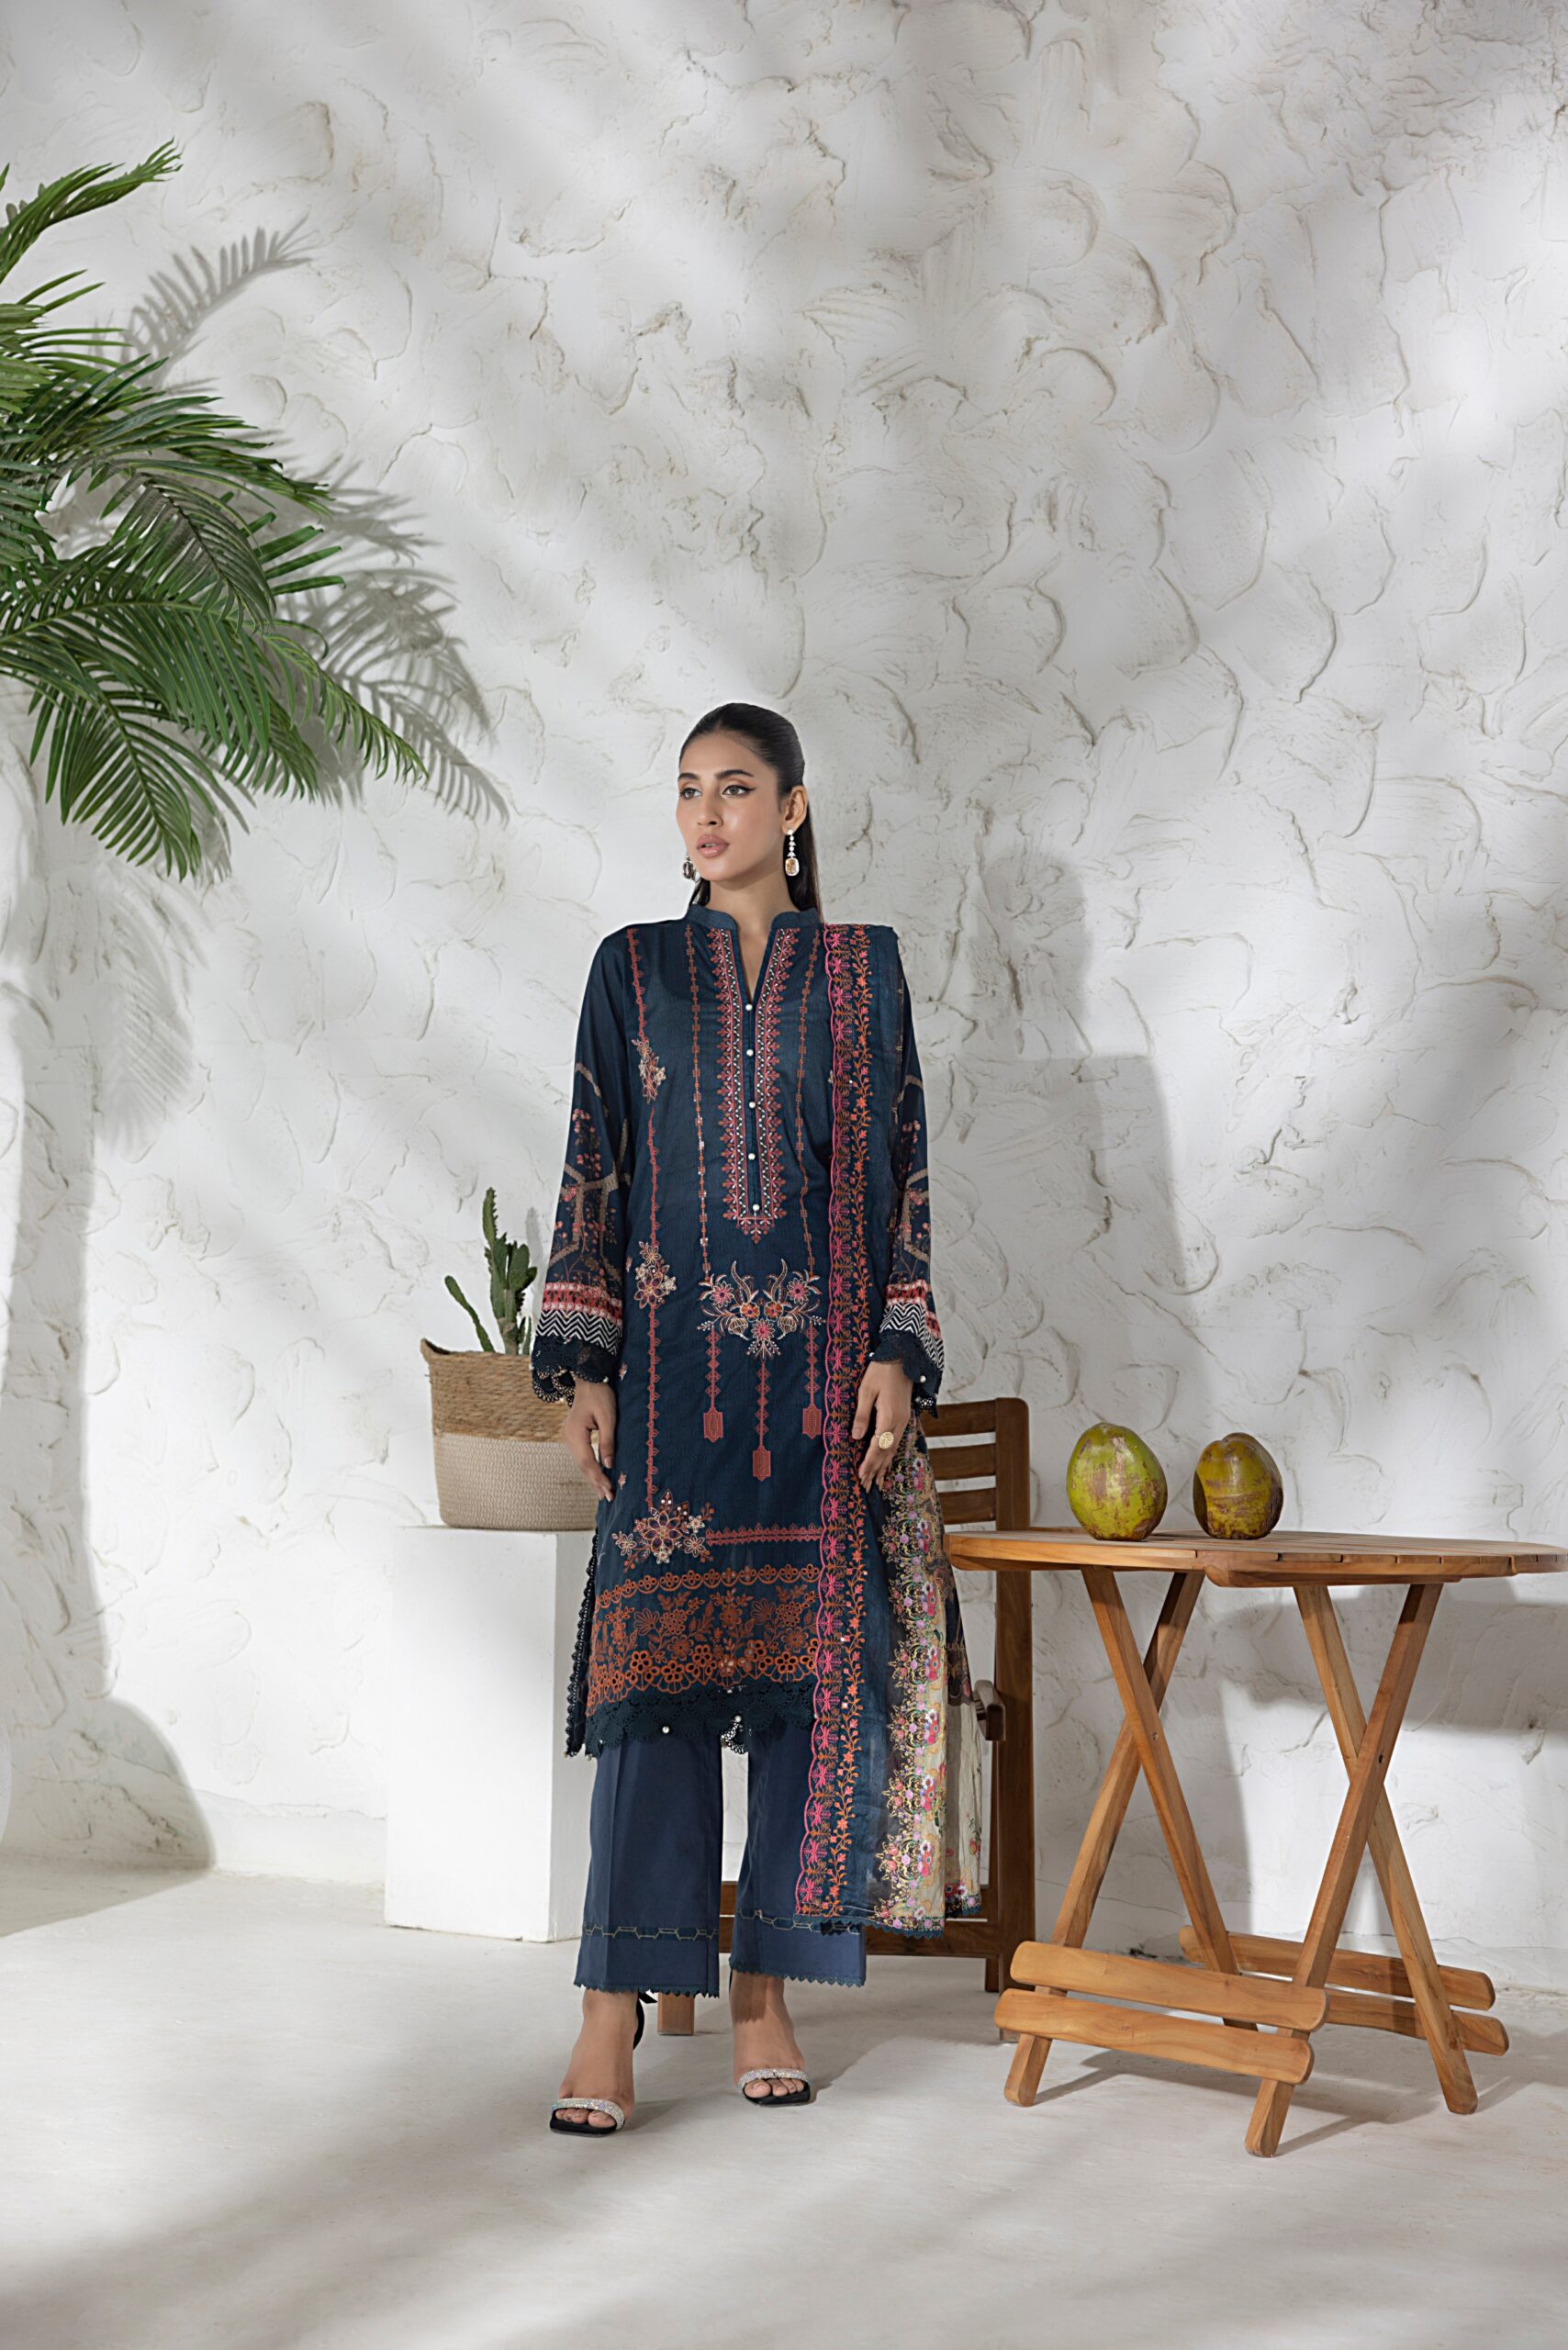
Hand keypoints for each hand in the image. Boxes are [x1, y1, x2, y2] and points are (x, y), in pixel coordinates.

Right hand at [564, 1377, 616, 1502]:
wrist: (588, 1380)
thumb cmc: (600, 1395)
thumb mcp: (608, 1417)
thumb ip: (607, 1441)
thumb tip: (609, 1464)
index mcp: (575, 1433)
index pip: (587, 1461)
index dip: (598, 1477)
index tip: (610, 1490)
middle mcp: (568, 1437)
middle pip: (582, 1465)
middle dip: (596, 1482)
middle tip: (608, 1497)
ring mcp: (568, 1437)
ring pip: (581, 1462)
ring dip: (592, 1477)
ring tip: (604, 1493)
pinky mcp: (573, 1436)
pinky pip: (581, 1456)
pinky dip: (590, 1467)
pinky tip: (597, 1476)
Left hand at [853, 1359, 912, 1490]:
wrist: (902, 1356)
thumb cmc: (880, 1371)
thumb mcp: (865, 1391)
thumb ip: (861, 1415)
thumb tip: (856, 1437)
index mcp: (889, 1417)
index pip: (878, 1447)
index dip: (869, 1463)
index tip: (861, 1476)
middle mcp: (899, 1422)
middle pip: (886, 1452)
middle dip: (876, 1470)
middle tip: (866, 1486)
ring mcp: (903, 1420)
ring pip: (893, 1449)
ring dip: (884, 1466)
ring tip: (877, 1482)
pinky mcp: (904, 1417)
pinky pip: (897, 1441)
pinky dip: (891, 1455)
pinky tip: (887, 1462)